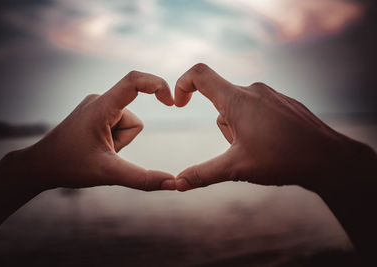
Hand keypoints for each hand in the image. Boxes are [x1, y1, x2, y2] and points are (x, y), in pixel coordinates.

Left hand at [5, 71, 175, 190]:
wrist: (39, 166)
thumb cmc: (68, 167)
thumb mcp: (109, 174)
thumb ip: (142, 179)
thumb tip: (173, 183)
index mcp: (101, 107)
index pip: (134, 81)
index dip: (157, 85)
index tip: (171, 101)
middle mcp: (99, 100)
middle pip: (133, 120)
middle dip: (124, 141)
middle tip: (101, 153)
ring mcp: (96, 107)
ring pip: (126, 125)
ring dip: (118, 143)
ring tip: (96, 152)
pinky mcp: (94, 114)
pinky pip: (117, 125)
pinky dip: (113, 140)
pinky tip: (94, 149)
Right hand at [174, 63, 374, 191]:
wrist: (328, 159)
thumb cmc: (281, 159)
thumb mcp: (237, 168)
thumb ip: (204, 174)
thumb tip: (177, 183)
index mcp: (237, 100)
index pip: (200, 75)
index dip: (182, 84)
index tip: (179, 104)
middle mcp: (254, 90)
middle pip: (221, 103)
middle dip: (224, 128)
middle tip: (243, 149)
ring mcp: (271, 95)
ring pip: (240, 109)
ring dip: (241, 129)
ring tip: (262, 149)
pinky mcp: (284, 102)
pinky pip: (259, 109)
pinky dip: (257, 126)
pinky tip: (274, 144)